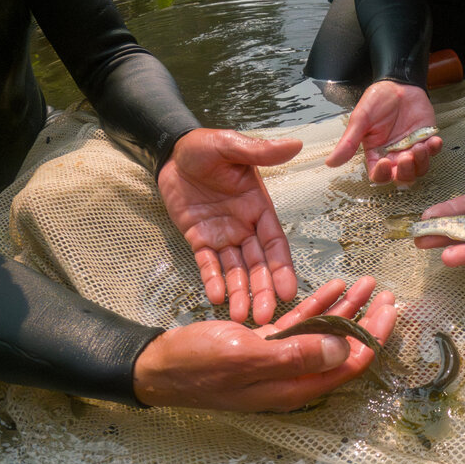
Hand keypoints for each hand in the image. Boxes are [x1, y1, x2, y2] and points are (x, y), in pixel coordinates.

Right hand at [133, 276, 395, 411]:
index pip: (348, 363)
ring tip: (367, 283)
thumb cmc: (199, 364)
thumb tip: (342, 348)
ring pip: (324, 332)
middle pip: (343, 347)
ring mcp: (280, 359)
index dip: (372, 336)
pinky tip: (333, 287)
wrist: (159, 366)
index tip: (389, 310)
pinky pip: (301, 325)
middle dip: (367, 320)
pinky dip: (318, 306)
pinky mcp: (265, 345)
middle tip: (386, 292)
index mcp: (295, 384)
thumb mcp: (249, 356)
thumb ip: (297, 354)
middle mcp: (293, 375)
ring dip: (346, 307)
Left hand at [158, 128, 302, 324]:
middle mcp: (244, 226)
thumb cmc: (203, 146)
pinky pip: (207, 264)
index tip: (289, 292)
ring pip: (234, 269)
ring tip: (241, 316)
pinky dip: (212, 280)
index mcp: (258, 207)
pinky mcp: (199, 239)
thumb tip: (295, 145)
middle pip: (257, 264)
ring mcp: (222, 235)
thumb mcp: (231, 146)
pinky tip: (216, 298)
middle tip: (264, 318)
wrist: (169, 152)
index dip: (282, 268)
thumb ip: (260, 151)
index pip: (274, 242)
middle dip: (261, 290)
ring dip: (239, 292)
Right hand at [325, 80, 443, 184]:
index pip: (379, 175)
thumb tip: (329, 163)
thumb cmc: (377, 100)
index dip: (383, 175)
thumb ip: (348, 142)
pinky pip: (433, 152)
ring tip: (420, 147)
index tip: (384, 162)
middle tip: (407, 156)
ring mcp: (412, 148)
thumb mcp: (360, 119)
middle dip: (406, 171)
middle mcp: (395, 155)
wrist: (398, 82)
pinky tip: (433, 141)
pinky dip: (435, 150)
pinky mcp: (427, 139)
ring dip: (421, 162)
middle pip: (402, 177)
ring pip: (420, 169)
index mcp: (376, 154)